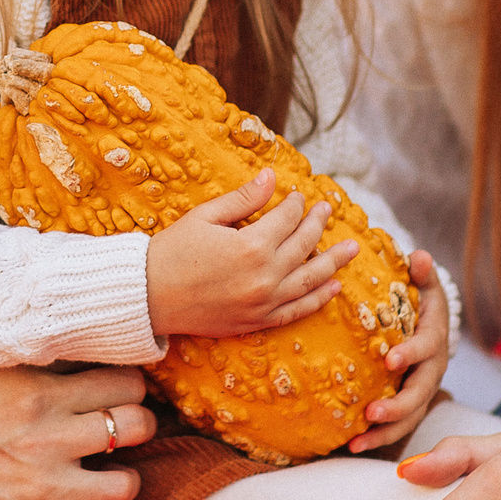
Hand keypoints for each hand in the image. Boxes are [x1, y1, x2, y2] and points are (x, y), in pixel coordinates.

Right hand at [0, 362, 157, 499]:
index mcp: (8, 361)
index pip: (84, 337)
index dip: (100, 347)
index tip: (99, 356)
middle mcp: (36, 397)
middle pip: (126, 379)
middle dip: (129, 390)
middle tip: (118, 400)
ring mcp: (46, 447)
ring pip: (135, 426)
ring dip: (134, 433)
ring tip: (119, 439)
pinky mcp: (47, 494)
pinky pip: (120, 486)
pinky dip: (123, 486)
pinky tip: (106, 485)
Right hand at [146, 169, 354, 339]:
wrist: (147, 297)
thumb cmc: (171, 251)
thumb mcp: (205, 217)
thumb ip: (243, 199)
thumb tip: (272, 177)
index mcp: (251, 246)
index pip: (286, 219)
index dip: (294, 204)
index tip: (297, 195)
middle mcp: (265, 276)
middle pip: (304, 245)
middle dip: (318, 224)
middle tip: (327, 210)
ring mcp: (264, 302)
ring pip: (310, 279)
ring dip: (334, 262)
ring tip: (353, 248)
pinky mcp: (257, 322)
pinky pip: (297, 310)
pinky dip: (318, 299)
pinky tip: (333, 287)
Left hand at [347, 248, 449, 453]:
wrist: (431, 323)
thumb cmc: (420, 299)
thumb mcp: (424, 283)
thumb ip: (422, 272)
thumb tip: (419, 257)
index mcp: (433, 339)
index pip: (425, 348)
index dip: (411, 353)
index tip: (391, 358)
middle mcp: (431, 369)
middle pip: (420, 393)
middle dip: (397, 406)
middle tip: (372, 413)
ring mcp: (421, 390)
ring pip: (409, 417)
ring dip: (386, 431)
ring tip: (358, 440)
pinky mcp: (409, 404)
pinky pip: (397, 426)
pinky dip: (377, 437)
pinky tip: (352, 445)